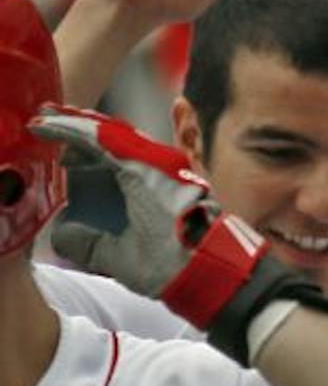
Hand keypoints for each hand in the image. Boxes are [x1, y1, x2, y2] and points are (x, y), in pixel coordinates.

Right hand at [33, 106, 308, 359]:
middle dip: (84, 135)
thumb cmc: (176, 267)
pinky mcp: (197, 186)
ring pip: (141, 145)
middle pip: (118, 137)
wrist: (226, 279)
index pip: (98, 139)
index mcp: (144, 173)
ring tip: (83, 152)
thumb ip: (88, 245)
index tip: (42, 126)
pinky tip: (181, 106)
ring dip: (111, 145)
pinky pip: (179, 149)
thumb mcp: (122, 259)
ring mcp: (184, 173)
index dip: (66, 130)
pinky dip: (172, 133)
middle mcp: (166, 165)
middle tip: (58, 137)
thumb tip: (64, 236)